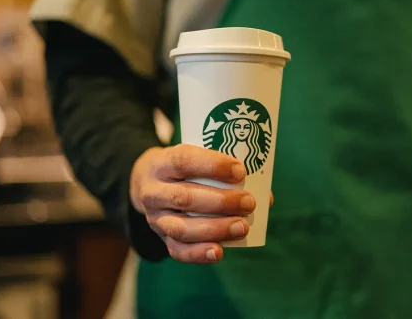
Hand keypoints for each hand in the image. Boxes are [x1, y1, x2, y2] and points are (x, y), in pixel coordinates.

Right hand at [130, 144, 254, 263]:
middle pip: (184, 198)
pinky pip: (177, 250)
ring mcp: (155, 217)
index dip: (212, 165)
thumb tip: (266, 195)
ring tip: (243, 227)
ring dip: (215, 229)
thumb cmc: (183, 168)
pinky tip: (219, 252)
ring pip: (182, 228)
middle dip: (221, 202)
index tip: (240, 171)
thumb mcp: (194, 157)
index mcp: (162, 163)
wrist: (146, 183)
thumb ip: (223, 171)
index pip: (183, 161)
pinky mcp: (161, 238)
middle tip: (249, 203)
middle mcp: (154, 191)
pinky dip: (199, 253)